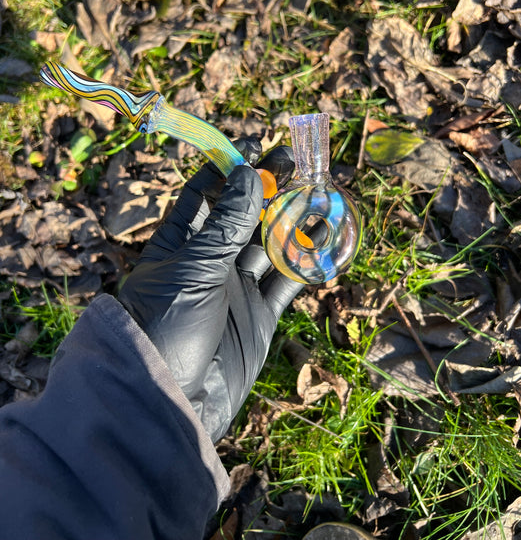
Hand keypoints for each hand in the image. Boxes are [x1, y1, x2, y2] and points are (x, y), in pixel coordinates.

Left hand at [118, 140, 302, 441]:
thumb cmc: (168, 324)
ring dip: (293, 222)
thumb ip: (227, 224)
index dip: (226, 170)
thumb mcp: (195, 267)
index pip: (202, 195)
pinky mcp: (258, 317)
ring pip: (269, 246)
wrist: (172, 400)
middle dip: (267, 191)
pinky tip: (326, 237)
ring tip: (320, 194)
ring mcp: (234, 289)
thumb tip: (249, 175)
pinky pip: (286, 282)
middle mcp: (207, 263)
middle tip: (296, 165)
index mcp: (178, 244)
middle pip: (241, 217)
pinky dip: (306, 261)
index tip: (254, 147)